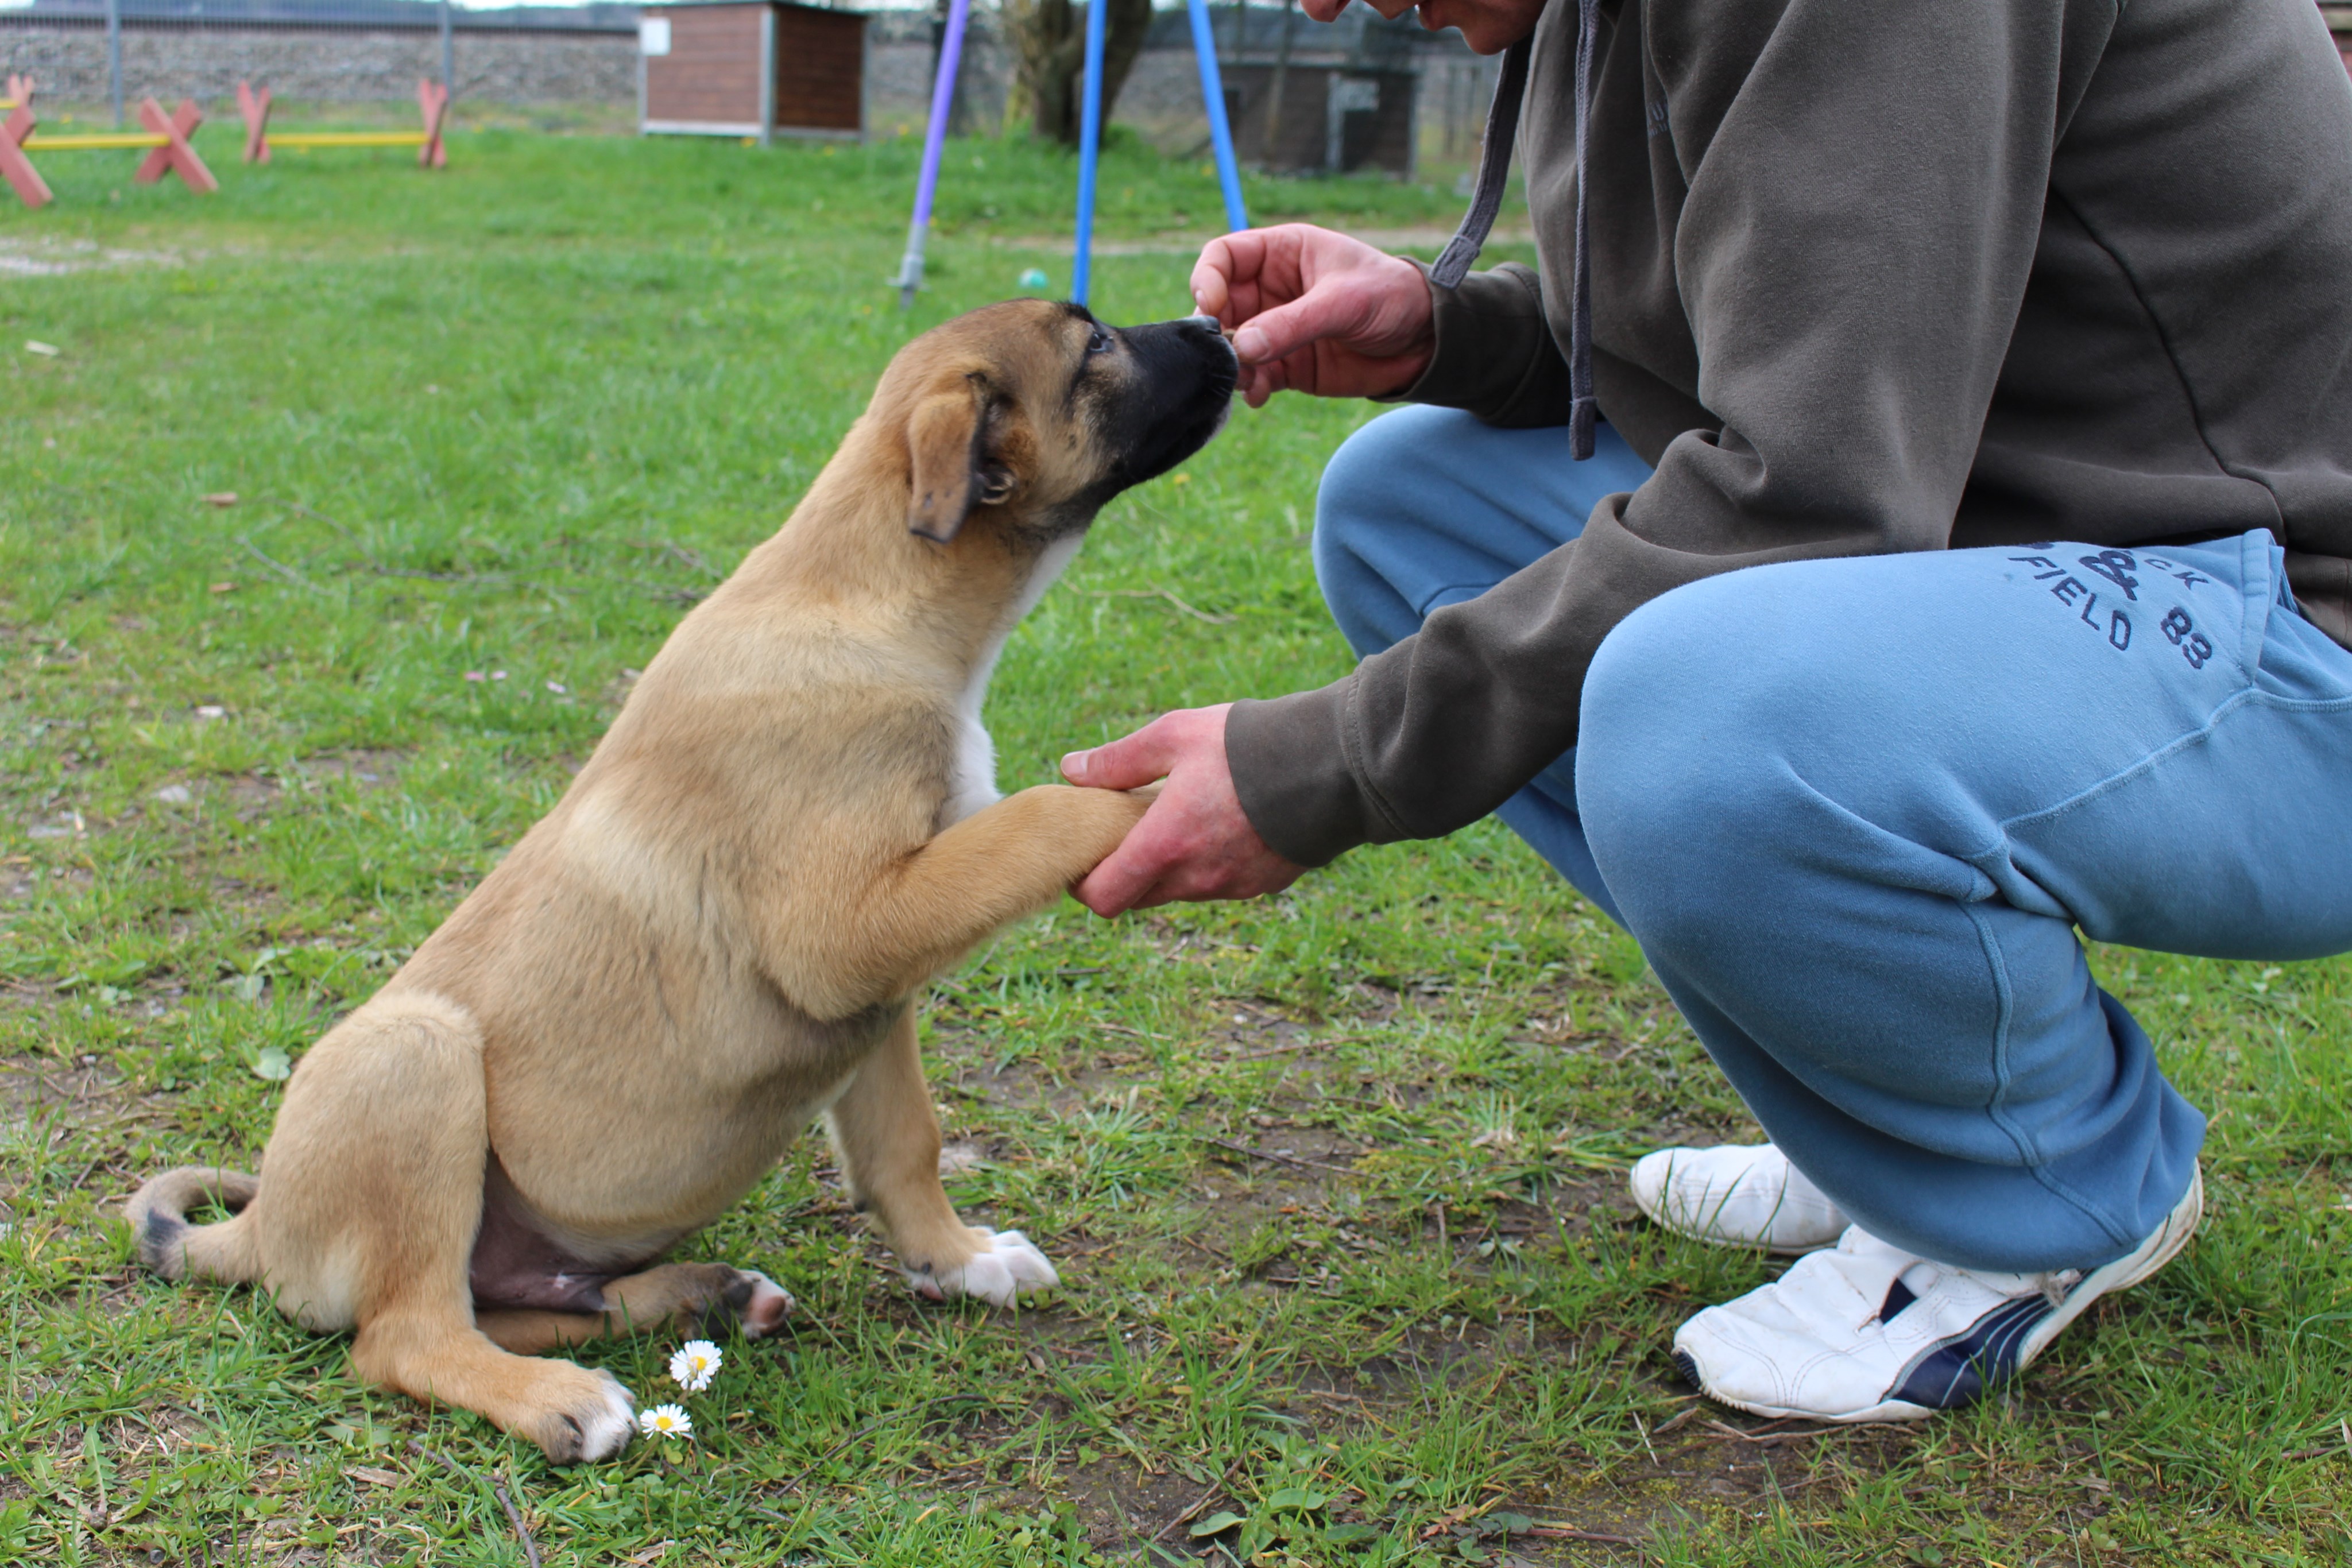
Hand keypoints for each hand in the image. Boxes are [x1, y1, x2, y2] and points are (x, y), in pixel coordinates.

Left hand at [1060, 705, 1307, 914]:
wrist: (1332, 765)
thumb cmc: (1247, 745)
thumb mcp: (1173, 735)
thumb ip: (1117, 759)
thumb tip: (1071, 771)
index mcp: (1164, 846)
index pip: (1104, 898)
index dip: (1086, 884)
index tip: (1087, 855)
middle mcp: (1196, 878)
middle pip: (1138, 897)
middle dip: (1126, 872)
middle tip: (1131, 829)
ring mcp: (1232, 886)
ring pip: (1180, 891)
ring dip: (1170, 866)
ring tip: (1182, 818)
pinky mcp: (1263, 885)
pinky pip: (1220, 884)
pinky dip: (1210, 864)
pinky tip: (1222, 824)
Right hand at [1190, 225, 1433, 406]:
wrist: (1426, 340)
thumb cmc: (1391, 296)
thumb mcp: (1344, 301)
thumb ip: (1293, 323)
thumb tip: (1242, 346)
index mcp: (1281, 253)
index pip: (1224, 256)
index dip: (1208, 278)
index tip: (1211, 306)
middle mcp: (1271, 290)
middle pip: (1220, 306)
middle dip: (1216, 330)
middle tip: (1225, 352)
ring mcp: (1276, 329)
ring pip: (1232, 345)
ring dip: (1232, 364)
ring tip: (1248, 380)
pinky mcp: (1287, 365)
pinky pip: (1254, 376)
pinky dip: (1250, 387)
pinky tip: (1260, 395)